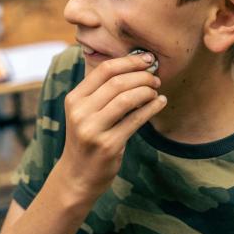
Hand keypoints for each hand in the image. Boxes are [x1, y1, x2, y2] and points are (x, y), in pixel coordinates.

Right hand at [57, 53, 166, 201]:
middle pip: (117, 82)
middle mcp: (80, 112)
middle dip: (141, 76)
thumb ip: (100, 91)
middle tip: (155, 77)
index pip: (104, 70)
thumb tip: (133, 65)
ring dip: (147, 91)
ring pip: (127, 99)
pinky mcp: (108, 145)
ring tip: (156, 90)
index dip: (129, 61)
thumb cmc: (87, 138)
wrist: (77, 175)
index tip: (147, 58)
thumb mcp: (84, 112)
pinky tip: (160, 102)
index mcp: (74, 99)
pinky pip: (135, 120)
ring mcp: (93, 130)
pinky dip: (151, 108)